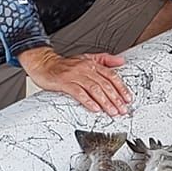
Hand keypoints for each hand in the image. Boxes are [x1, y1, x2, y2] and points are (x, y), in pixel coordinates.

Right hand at [18, 46, 132, 116]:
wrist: (43, 64)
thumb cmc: (65, 65)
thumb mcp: (86, 58)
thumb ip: (105, 60)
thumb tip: (121, 61)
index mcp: (92, 64)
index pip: (111, 75)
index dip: (121, 88)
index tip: (128, 98)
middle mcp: (85, 69)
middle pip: (105, 84)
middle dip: (116, 98)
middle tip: (122, 109)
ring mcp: (74, 75)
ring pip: (94, 89)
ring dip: (105, 102)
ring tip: (112, 111)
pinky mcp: (64, 83)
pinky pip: (79, 93)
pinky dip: (88, 101)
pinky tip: (95, 109)